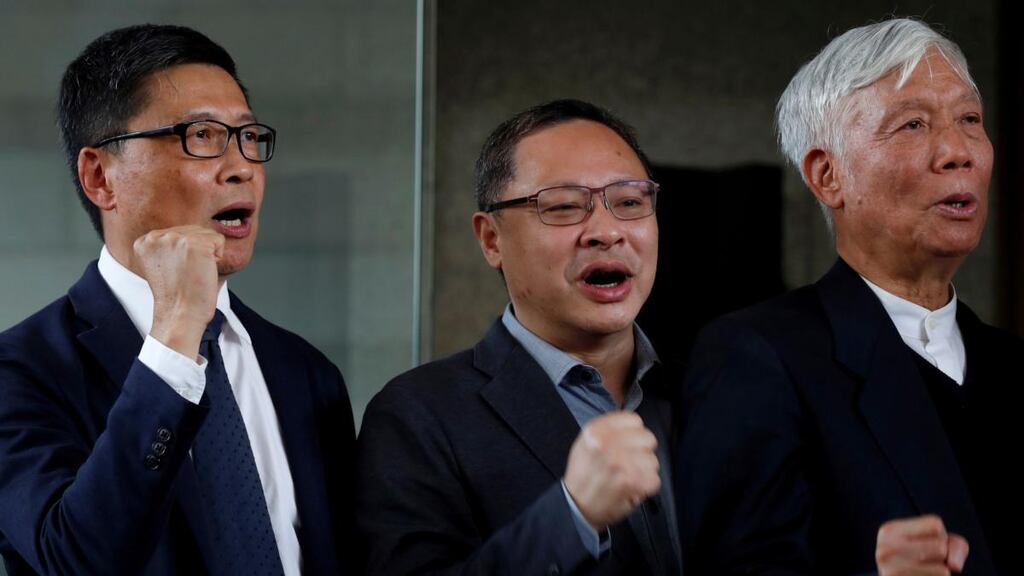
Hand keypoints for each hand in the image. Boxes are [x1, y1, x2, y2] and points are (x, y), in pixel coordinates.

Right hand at [132, 226, 224, 360]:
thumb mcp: (163, 264)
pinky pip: (219, 240)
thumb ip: (169, 245)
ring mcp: (176, 238)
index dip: (186, 254)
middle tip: (187, 275)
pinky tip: (203, 272)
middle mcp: (156, 236)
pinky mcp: (196, 244)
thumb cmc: (177, 295)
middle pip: (193, 230)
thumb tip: (190, 233)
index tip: (176, 273)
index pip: (179, 233)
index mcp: (144, 241)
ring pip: (207, 234)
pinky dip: (218, 257)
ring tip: (194, 273)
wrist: (180, 314)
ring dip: (208, 254)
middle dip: (198, 252)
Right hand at [564, 411, 659, 530]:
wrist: (576, 507)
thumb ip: (608, 429)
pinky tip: (631, 488)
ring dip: (644, 470)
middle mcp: (609, 444)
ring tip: (627, 477)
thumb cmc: (583, 476)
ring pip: (653, 460)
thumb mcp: (585, 442)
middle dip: (641, 451)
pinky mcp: (633, 482)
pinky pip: (654, 479)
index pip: (634, 420)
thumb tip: (634, 425)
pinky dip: (646, 487)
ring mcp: (622, 463)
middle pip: (647, 438)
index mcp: (596, 431)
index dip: (634, 433)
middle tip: (628, 463)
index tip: (628, 443)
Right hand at [876, 515, 968, 574]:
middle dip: (943, 555)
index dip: (940, 535)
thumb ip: (955, 546)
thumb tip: (953, 565)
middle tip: (928, 560)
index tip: (927, 542)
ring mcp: (891, 571)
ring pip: (942, 569)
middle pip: (940, 547)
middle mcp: (885, 550)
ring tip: (927, 571)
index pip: (935, 525)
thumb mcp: (939, 543)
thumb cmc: (924, 559)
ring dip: (942, 571)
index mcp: (889, 530)